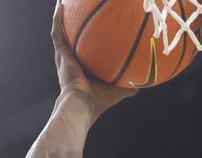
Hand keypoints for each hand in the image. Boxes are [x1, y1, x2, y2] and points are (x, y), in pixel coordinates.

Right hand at [51, 1, 135, 118]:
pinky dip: (58, 19)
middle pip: (71, 40)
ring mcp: (64, 58)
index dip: (87, 44)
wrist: (82, 104)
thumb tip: (144, 82)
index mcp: (82, 71)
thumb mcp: (118, 91)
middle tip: (75, 12)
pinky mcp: (61, 55)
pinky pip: (57, 32)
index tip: (93, 33)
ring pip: (60, 33)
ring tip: (63, 2)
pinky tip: (60, 5)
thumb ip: (129, 86)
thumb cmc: (98, 102)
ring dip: (61, 18)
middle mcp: (71, 62)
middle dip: (72, 26)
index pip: (84, 54)